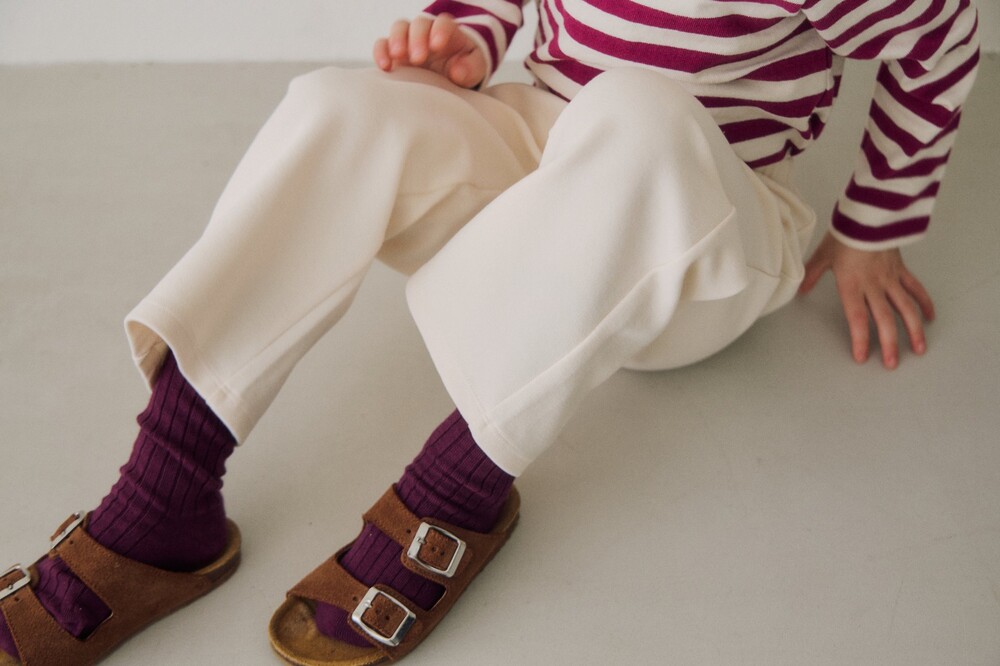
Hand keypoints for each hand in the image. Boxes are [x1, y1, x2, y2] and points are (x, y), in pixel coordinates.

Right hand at [373, 14, 487, 88]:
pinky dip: (380, 52)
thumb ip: (471, 68)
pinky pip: (383, 45)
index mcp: (448, 32)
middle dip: (417, 38)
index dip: (439, 30)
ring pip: (399, 29)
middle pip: (419, 24)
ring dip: (397, 40)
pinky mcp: (394, 54)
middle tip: (419, 58)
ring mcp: (408, 40)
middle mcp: (427, 32)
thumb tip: (458, 72)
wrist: (450, 79)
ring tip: (398, 56)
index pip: (443, 23)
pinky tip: (384, 66)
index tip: (437, 45)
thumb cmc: (464, 69)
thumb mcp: (475, 69)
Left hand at [799, 232, 935, 369]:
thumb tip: (800, 290)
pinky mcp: (901, 269)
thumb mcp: (823, 255)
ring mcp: (891, 278)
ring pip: (906, 308)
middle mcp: (874, 285)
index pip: (857, 318)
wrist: (869, 213)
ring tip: (918, 349)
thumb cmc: (845, 233)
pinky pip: (916, 288)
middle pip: (885, 319)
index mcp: (852, 285)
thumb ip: (813, 274)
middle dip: (889, 344)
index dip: (860, 339)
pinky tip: (929, 318)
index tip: (861, 357)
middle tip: (890, 364)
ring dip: (913, 330)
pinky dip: (924, 303)